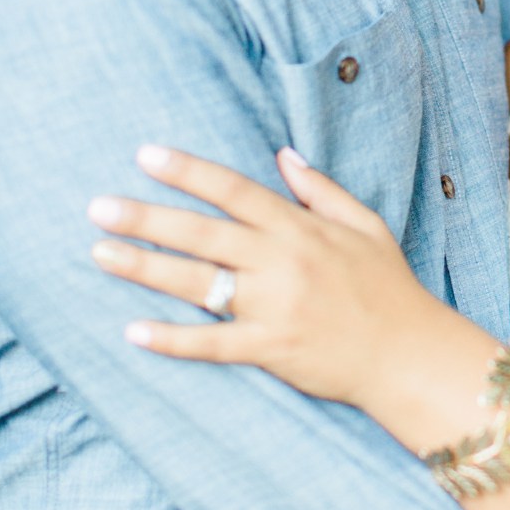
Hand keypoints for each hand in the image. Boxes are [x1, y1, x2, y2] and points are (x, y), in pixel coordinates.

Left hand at [90, 146, 437, 406]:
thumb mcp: (367, 226)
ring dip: (144, 268)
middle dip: (147, 218)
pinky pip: (212, 344)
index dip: (189, 172)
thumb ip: (321, 191)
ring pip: (197, 284)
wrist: (410, 353)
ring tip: (100, 254)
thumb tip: (283, 156)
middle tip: (98, 207)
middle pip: (203, 234)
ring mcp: (275, 307)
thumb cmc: (390, 287)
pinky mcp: (271, 348)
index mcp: (303, 230)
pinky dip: (172, 340)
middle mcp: (283, 263)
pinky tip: (134, 331)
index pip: (236, 191)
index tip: (146, 155)